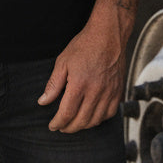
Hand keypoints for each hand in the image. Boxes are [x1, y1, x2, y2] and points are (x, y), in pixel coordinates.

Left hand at [37, 16, 127, 132]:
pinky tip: (92, 116)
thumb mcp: (63, 61)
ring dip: (83, 126)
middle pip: (81, 121)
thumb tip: (43, 101)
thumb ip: (53, 84)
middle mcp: (96, 91)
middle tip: (61, 127)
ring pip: (96, 120)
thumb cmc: (85, 46)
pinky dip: (99, 119)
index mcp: (79, 84)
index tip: (53, 125)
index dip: (58, 123)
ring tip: (74, 123)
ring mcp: (109, 92)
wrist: (109, 35)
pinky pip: (110, 113)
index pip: (67, 113)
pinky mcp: (118, 91)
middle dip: (69, 128)